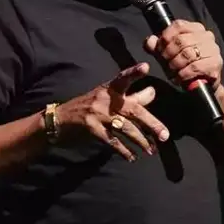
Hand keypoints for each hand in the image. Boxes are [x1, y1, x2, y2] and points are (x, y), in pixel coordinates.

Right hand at [54, 63, 169, 161]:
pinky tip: (132, 157)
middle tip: (165, 135)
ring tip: (152, 150)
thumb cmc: (89, 106)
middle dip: (151, 123)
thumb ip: (130, 96)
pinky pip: (112, 141)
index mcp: (110, 88)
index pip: (124, 78)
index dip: (134, 72)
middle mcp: (105, 99)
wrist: (58, 119)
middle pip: (134, 110)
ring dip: (141, 141)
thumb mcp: (107, 97)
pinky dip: (124, 150)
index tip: (146, 67)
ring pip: (126, 128)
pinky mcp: (91, 128)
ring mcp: (98, 114)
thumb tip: (153, 93)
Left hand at [144, 19, 223, 88]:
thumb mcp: (168, 54)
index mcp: (196, 28)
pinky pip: (194, 67)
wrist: (203, 83)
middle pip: (181, 41)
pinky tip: (179, 77)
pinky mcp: (215, 64)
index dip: (165, 38)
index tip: (159, 50)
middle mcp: (207, 36)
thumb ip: (157, 46)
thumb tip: (150, 41)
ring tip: (172, 72)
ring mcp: (213, 49)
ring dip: (175, 65)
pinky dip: (183, 74)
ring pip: (187, 54)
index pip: (178, 26)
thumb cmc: (185, 65)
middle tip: (165, 63)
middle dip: (168, 54)